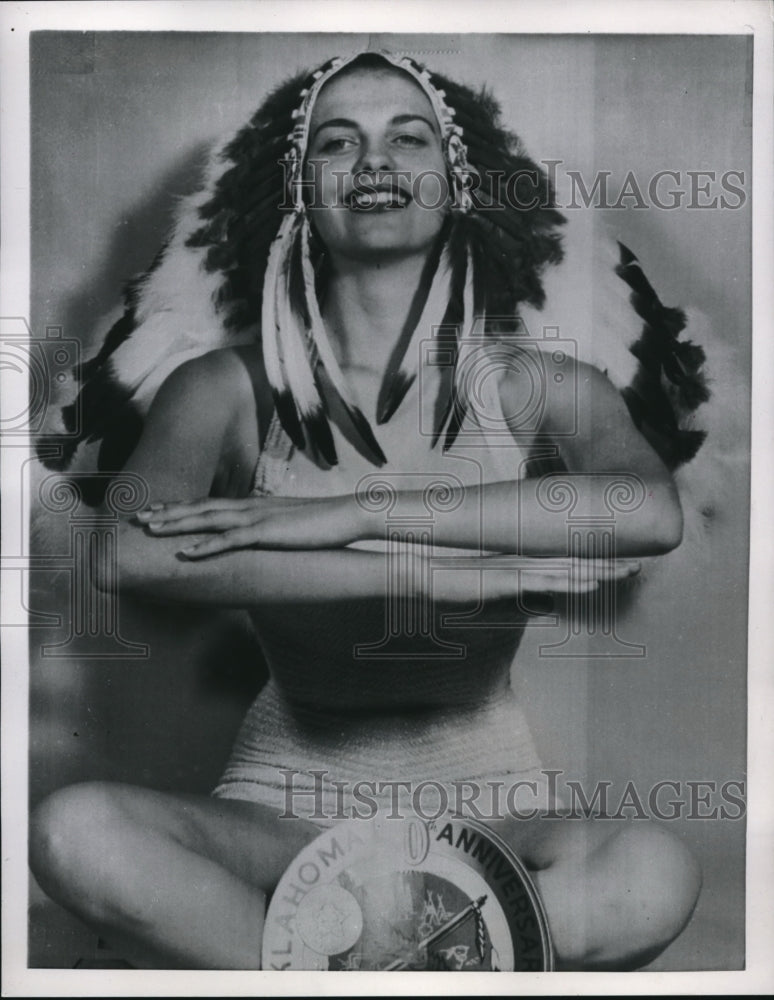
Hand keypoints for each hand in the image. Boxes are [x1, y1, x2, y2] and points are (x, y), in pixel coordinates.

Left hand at [135, 494, 361, 555]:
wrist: (349, 515)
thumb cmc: (323, 524)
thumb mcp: (291, 527)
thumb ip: (271, 531)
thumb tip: (258, 539)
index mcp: (254, 505)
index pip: (210, 504)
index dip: (181, 508)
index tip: (156, 511)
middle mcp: (250, 506)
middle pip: (200, 507)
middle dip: (167, 512)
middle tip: (138, 518)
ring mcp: (258, 518)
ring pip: (207, 519)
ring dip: (176, 524)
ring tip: (150, 530)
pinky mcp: (268, 532)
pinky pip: (230, 540)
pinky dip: (205, 546)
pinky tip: (185, 553)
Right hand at [430, 554, 640, 603]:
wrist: (429, 578)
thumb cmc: (461, 588)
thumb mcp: (501, 601)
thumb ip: (528, 601)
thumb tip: (553, 607)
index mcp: (526, 566)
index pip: (569, 565)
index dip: (597, 566)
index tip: (622, 568)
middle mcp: (528, 563)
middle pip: (576, 563)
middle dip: (607, 565)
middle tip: (638, 566)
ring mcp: (519, 570)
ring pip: (568, 570)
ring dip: (598, 571)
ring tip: (625, 571)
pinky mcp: (510, 580)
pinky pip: (546, 581)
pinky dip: (570, 581)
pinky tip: (590, 583)